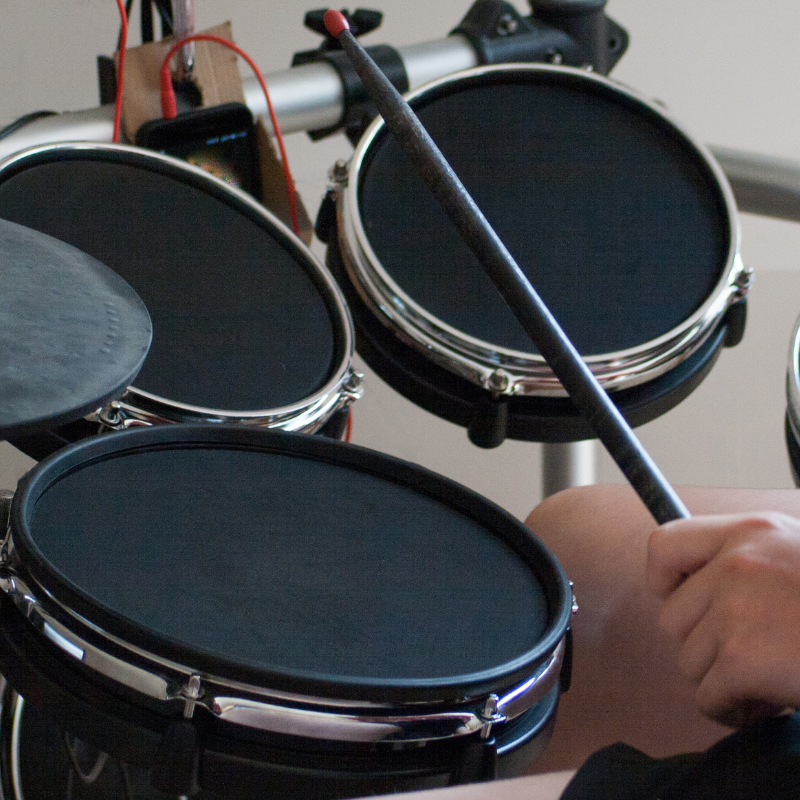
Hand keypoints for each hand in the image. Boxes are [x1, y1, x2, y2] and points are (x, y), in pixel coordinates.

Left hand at [647, 512, 799, 726]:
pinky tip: (769, 702)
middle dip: (705, 646)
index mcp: (748, 532)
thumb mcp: (796, 557)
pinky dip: (732, 711)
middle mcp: (735, 563)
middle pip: (673, 617)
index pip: (662, 545)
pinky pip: (706, 697)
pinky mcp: (741, 659)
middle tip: (749, 657)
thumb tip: (692, 590)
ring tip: (770, 677)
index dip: (665, 581)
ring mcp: (735, 609)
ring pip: (689, 661)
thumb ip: (748, 562)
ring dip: (723, 680)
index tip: (686, 602)